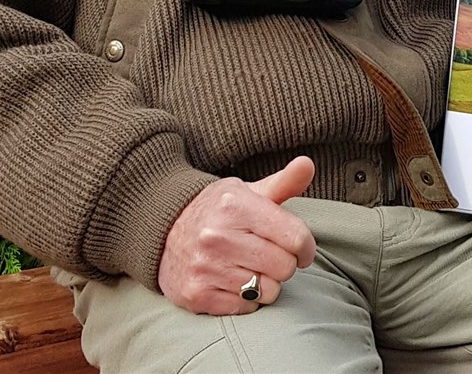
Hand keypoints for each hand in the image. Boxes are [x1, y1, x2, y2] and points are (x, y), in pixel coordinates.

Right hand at [157, 155, 315, 314]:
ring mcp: (205, 267)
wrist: (164, 230)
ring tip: (250, 267)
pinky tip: (233, 280)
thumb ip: (284, 181)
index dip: (306, 246)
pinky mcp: (197, 294)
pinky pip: (246, 308)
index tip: (301, 247)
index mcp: (235, 204)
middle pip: (285, 267)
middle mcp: (217, 236)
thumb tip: (307, 164)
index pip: (296, 236)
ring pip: (268, 291)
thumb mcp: (247, 191)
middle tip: (270, 255)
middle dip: (285, 263)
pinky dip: (246, 299)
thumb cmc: (217, 211)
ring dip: (266, 283)